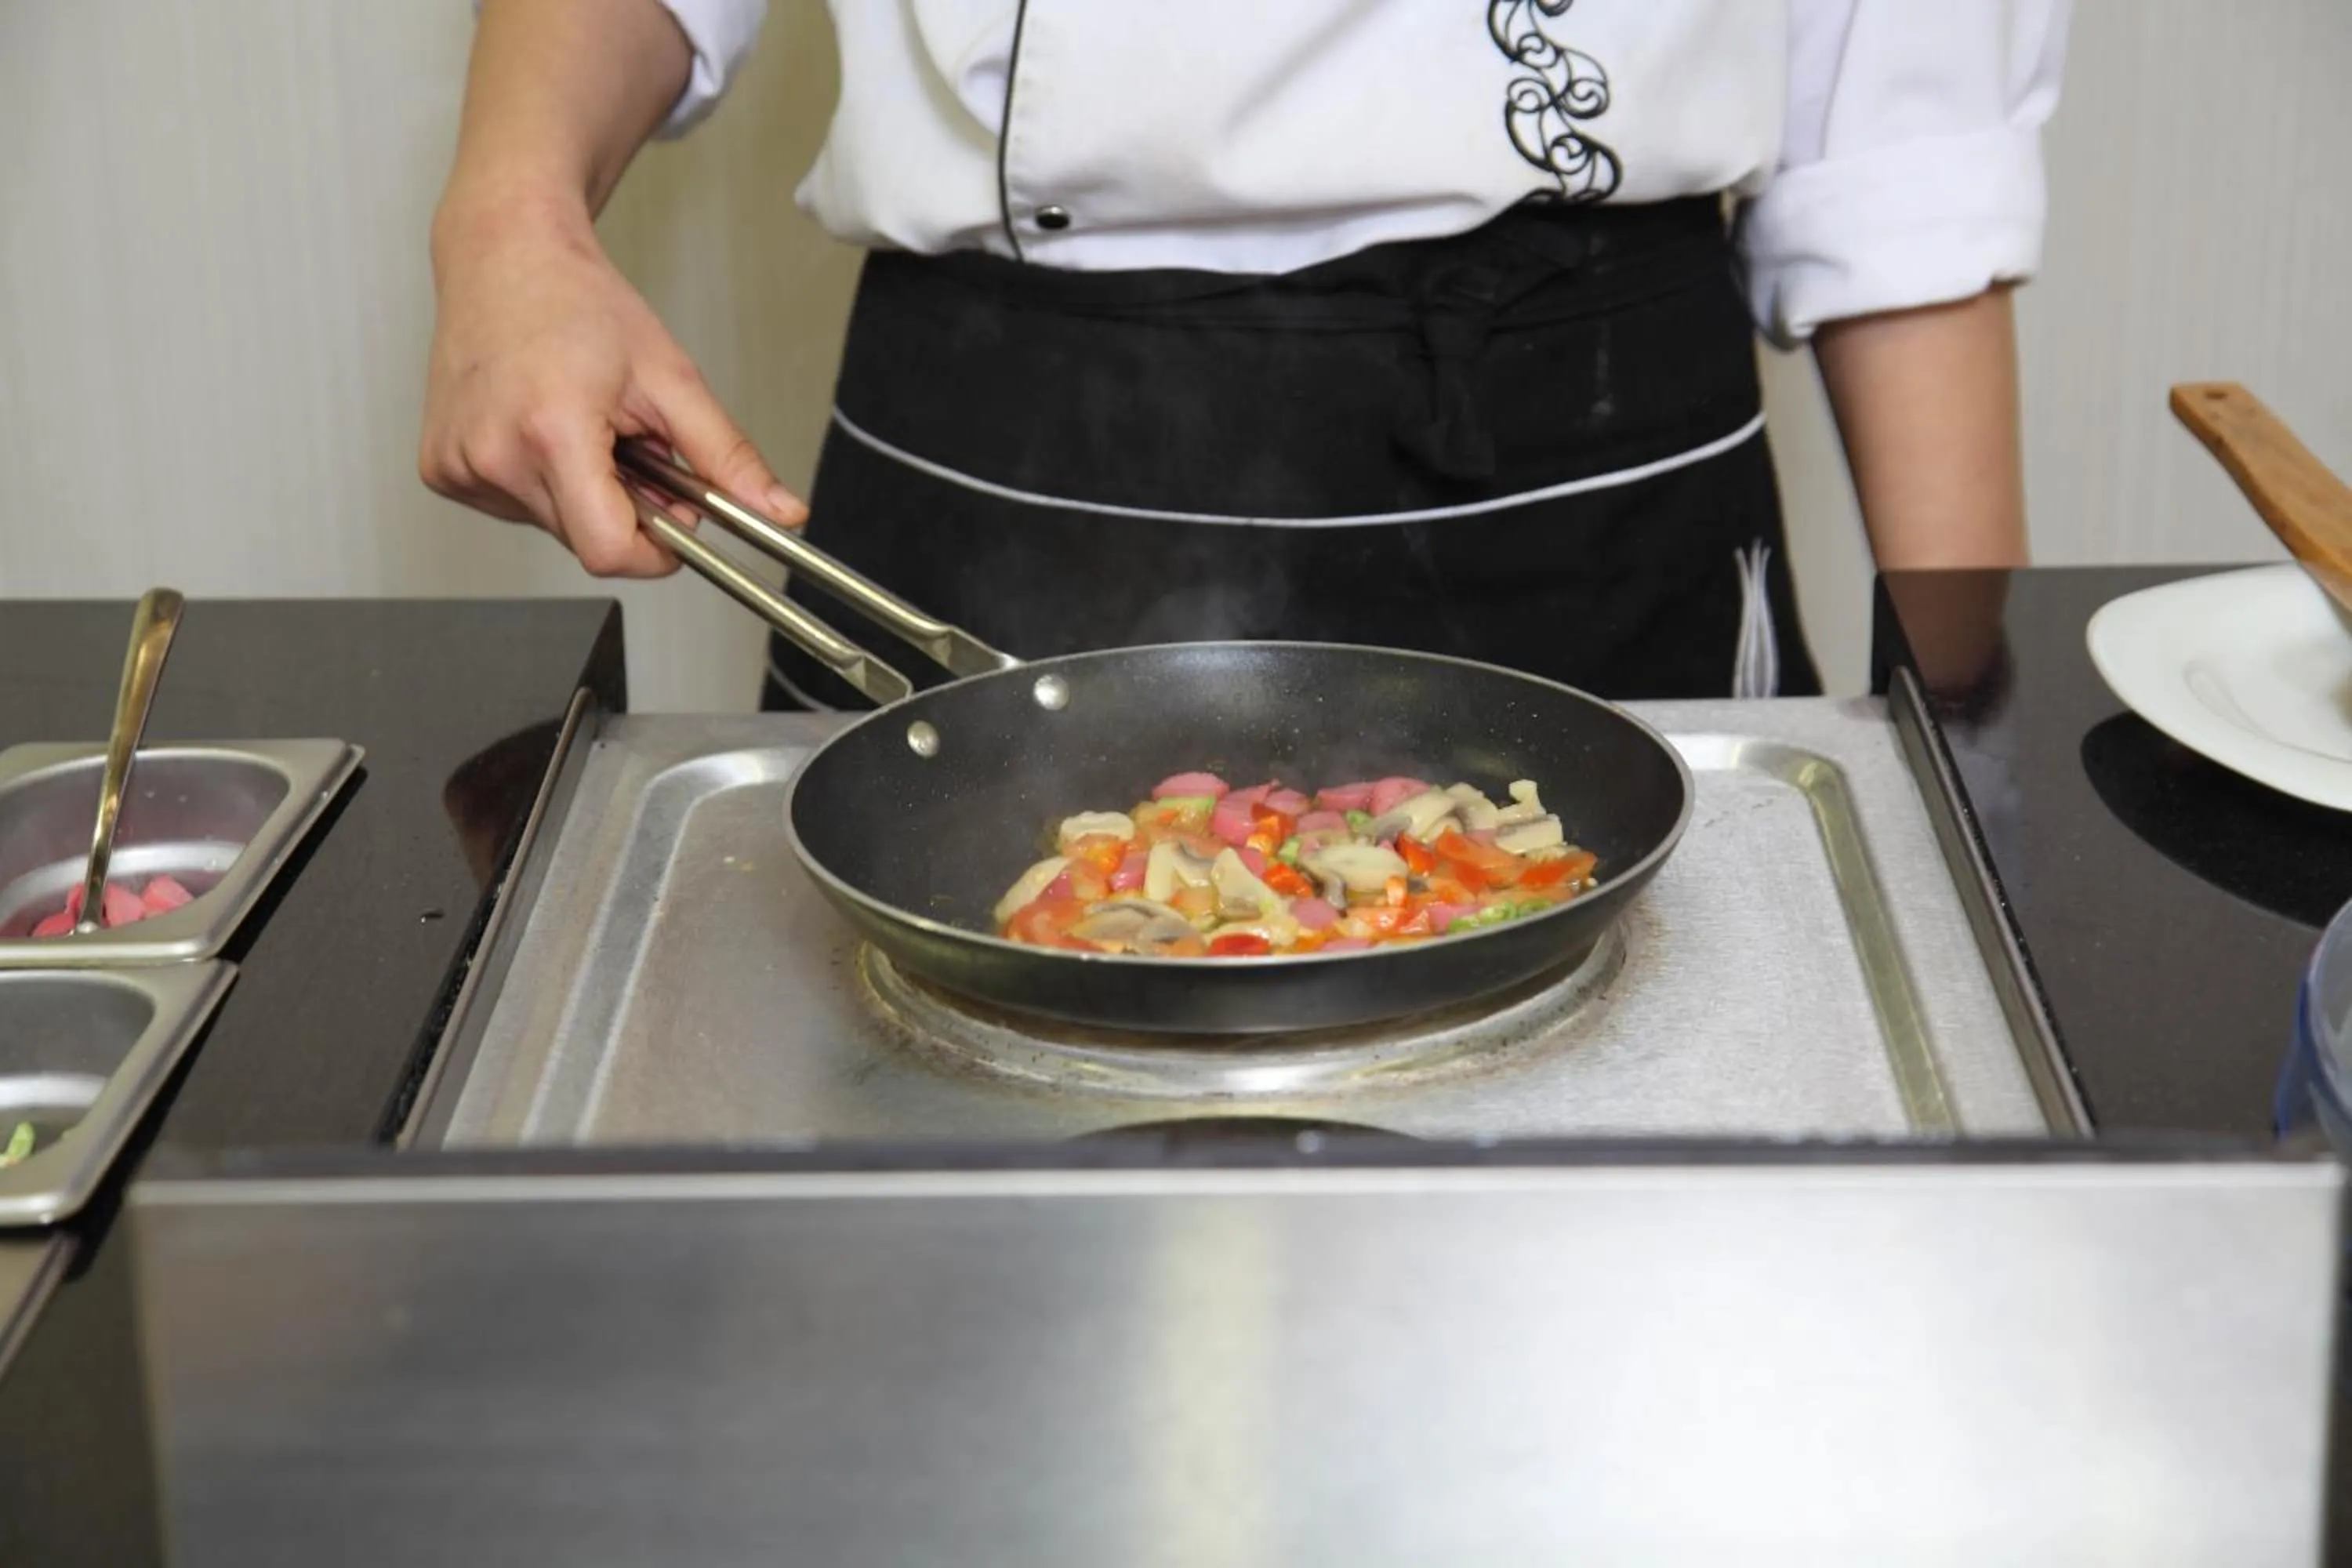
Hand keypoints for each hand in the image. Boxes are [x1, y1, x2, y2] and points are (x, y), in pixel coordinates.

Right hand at [420, 201, 804, 577]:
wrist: (502, 255)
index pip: (610, 550)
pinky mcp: (440, 469)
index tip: (675, 518)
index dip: (655, 550)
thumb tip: (780, 514)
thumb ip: (727, 456)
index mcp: (551, 432)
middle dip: (624, 507)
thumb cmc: (578, 303)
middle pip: (586, 540)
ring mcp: (459, 466)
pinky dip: (540, 481)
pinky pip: (514, 507)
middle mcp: (493, 455)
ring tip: (580, 424)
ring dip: (583, 492)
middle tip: (628, 443)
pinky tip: (538, 427)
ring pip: (553, 526)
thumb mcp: (671, 379)